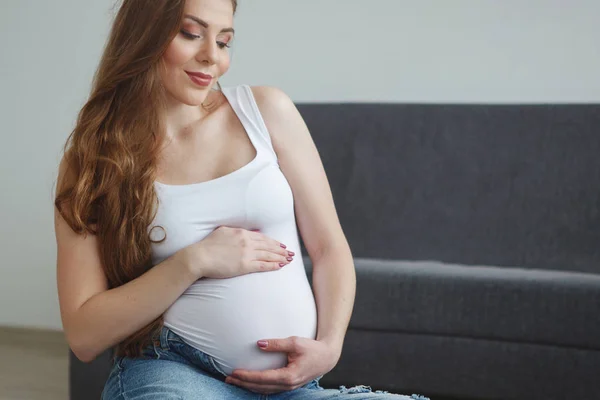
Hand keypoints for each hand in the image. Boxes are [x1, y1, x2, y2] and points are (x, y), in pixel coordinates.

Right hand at [176, 226, 293, 278]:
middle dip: (281, 250)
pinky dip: (273, 265)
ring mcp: (246, 254)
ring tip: (289, 260)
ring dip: (280, 257)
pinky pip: (263, 265)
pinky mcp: (244, 265)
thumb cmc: (208, 245)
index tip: (281, 245)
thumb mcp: (223, 232)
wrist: (199, 257)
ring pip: (268, 255)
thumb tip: (250, 233)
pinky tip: (280, 266)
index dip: (274, 242)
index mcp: (242, 233)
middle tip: (291, 253)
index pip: (263, 238)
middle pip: (269, 246)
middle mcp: (247, 242)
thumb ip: (237, 231)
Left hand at [225, 337, 340, 393]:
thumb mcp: (295, 342)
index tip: (234, 372)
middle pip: (261, 387)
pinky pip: (270, 389)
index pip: (263, 378)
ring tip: (234, 381)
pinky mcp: (288, 385)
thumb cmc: (312, 348)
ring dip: (248, 386)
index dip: (247, 376)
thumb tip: (258, 344)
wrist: (327, 358)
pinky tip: (249, 383)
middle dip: (243, 383)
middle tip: (228, 378)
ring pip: (264, 390)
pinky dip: (257, 387)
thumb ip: (276, 344)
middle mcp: (288, 385)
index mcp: (289, 376)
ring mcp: (288, 387)